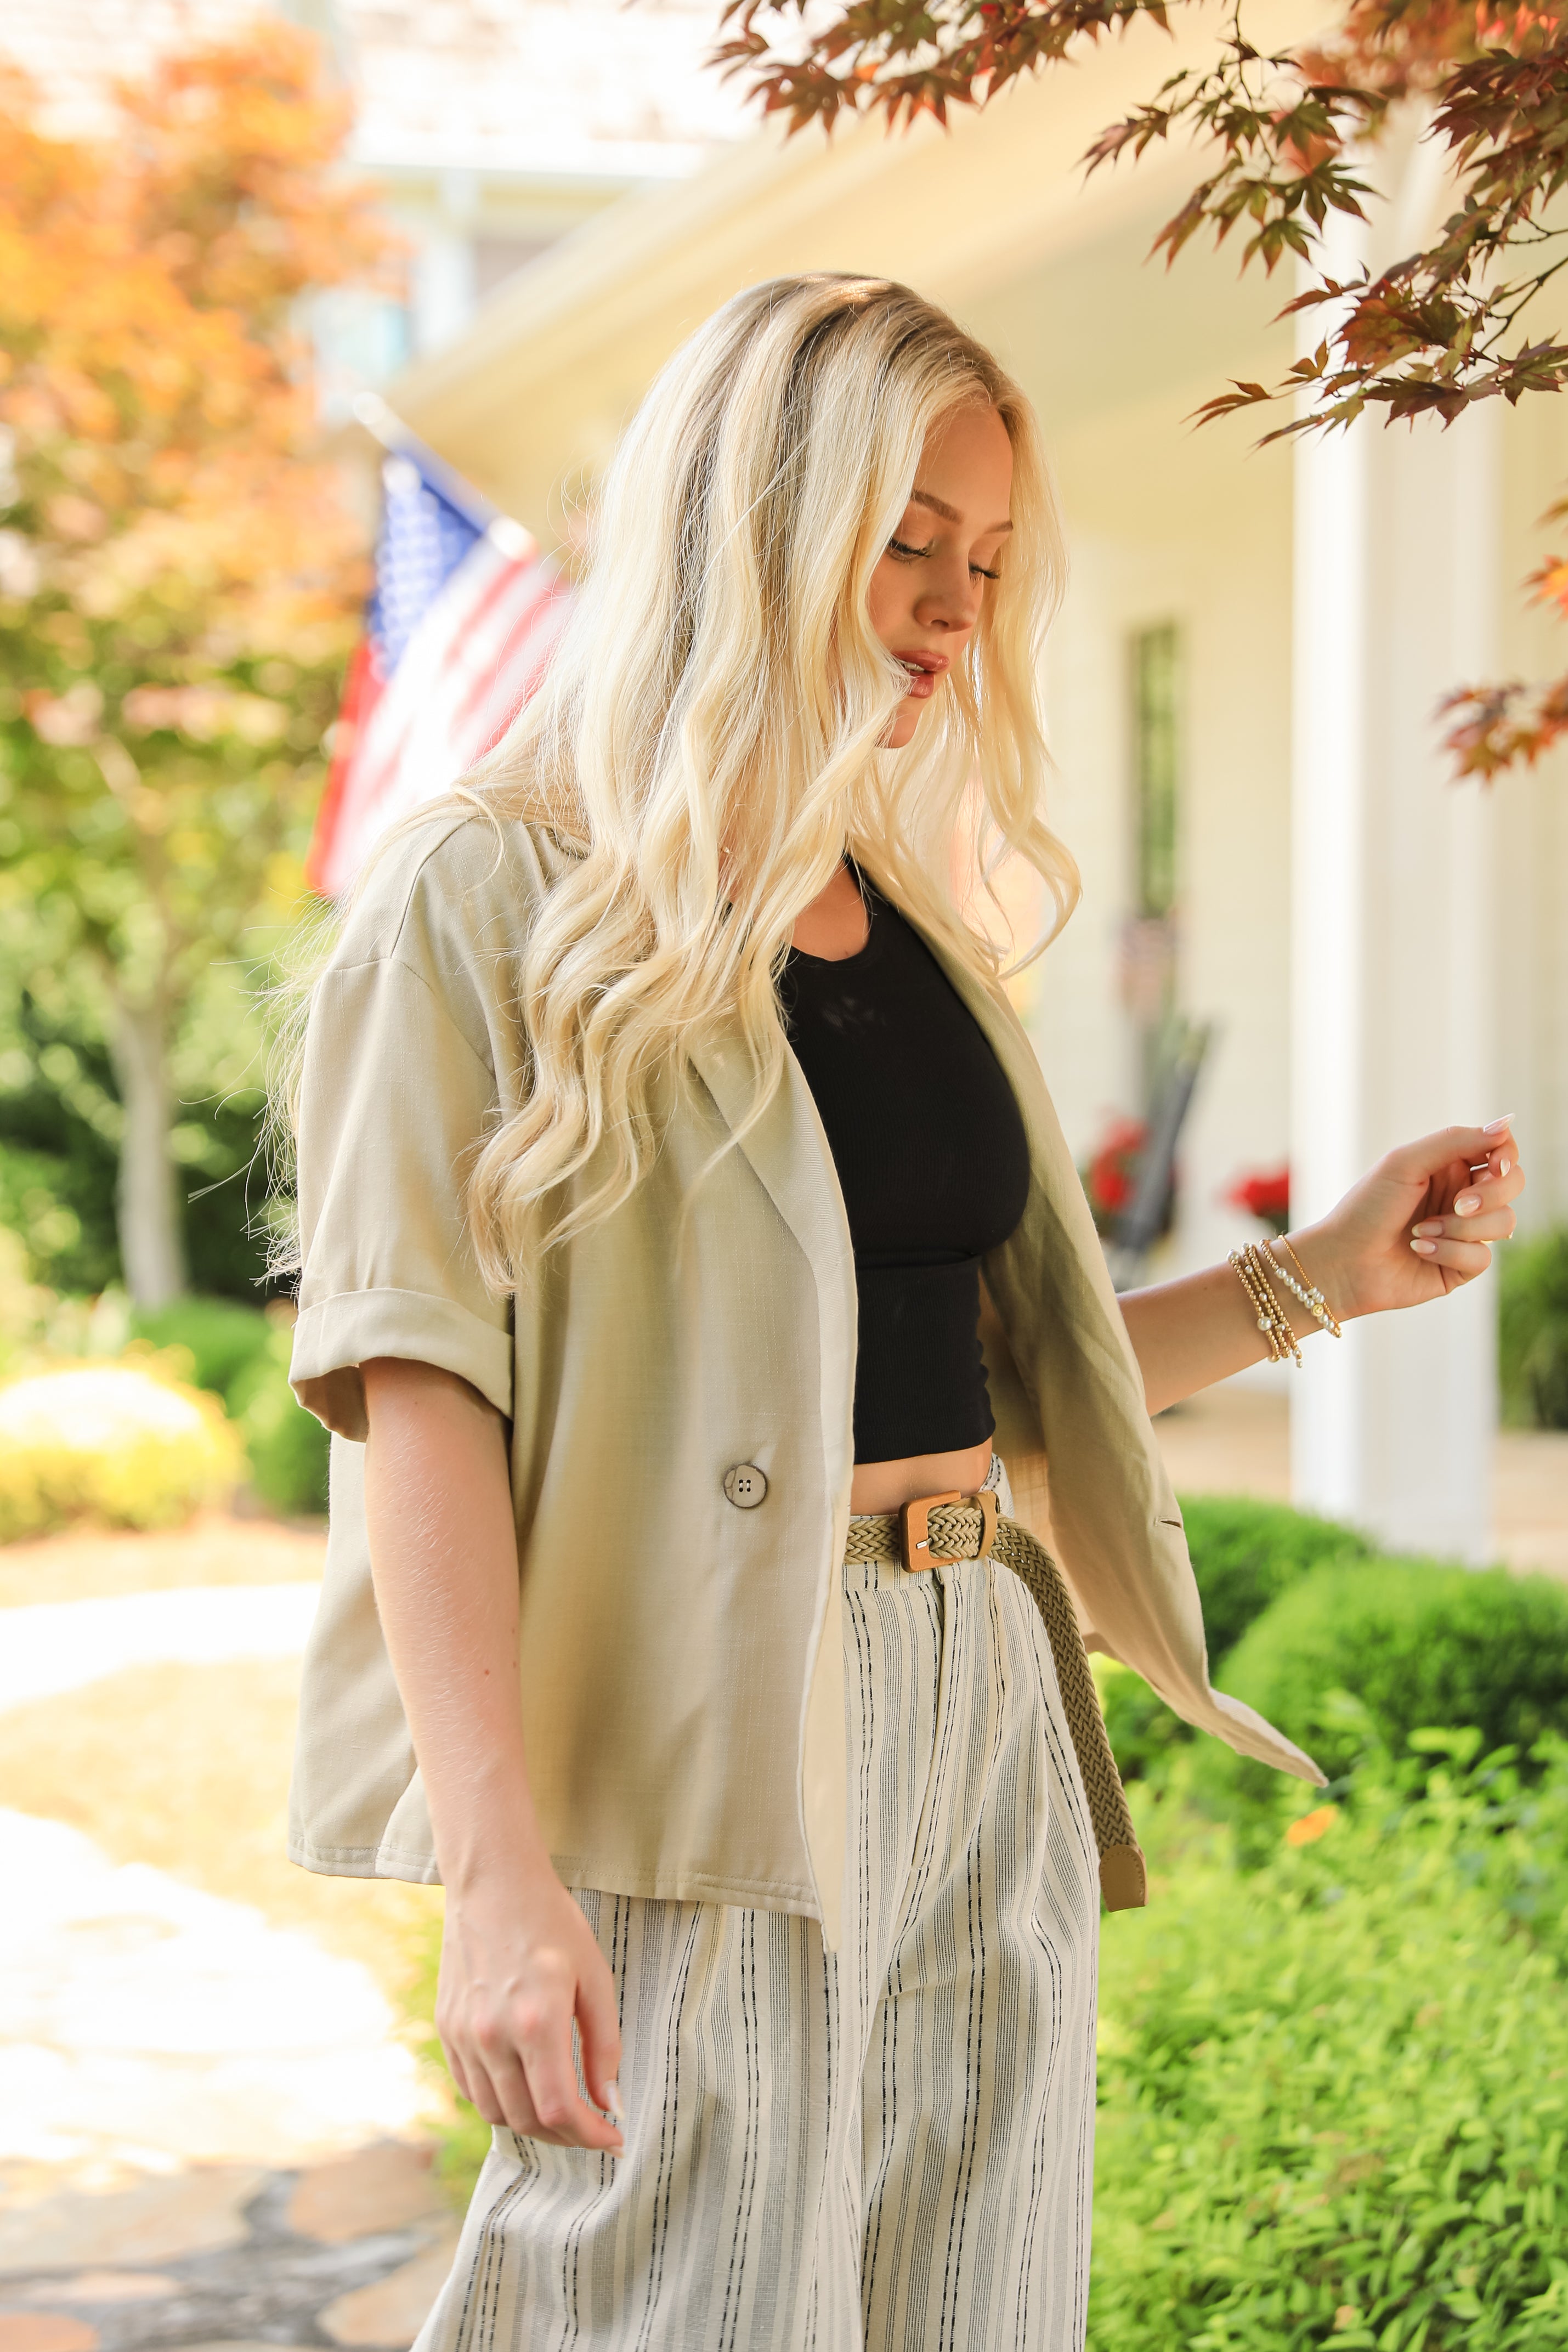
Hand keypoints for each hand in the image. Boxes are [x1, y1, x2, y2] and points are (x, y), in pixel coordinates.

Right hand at [435, 1850, 623, 2154]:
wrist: (493, 1883)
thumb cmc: (552, 1924)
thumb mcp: (594, 1976)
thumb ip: (604, 2045)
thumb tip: (610, 2102)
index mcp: (536, 2021)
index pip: (558, 2109)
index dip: (589, 2135)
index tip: (613, 2138)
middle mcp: (492, 2035)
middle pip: (527, 2120)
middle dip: (566, 2136)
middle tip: (592, 2128)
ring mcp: (463, 2034)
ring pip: (496, 2112)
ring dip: (532, 2124)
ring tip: (562, 2112)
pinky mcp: (445, 2029)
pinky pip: (471, 2089)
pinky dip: (500, 2103)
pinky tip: (525, 2089)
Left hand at [1292, 1118, 1523, 1323]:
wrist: (1342, 1260)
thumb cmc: (1366, 1207)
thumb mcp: (1406, 1163)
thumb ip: (1456, 1141)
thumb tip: (1506, 1124)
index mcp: (1449, 1166)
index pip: (1500, 1151)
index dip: (1507, 1155)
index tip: (1497, 1165)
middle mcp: (1462, 1196)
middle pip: (1513, 1185)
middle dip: (1490, 1195)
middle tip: (1458, 1204)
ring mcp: (1465, 1232)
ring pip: (1503, 1223)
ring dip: (1460, 1227)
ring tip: (1420, 1232)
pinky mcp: (1461, 1266)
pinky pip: (1482, 1258)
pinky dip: (1449, 1252)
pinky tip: (1418, 1250)